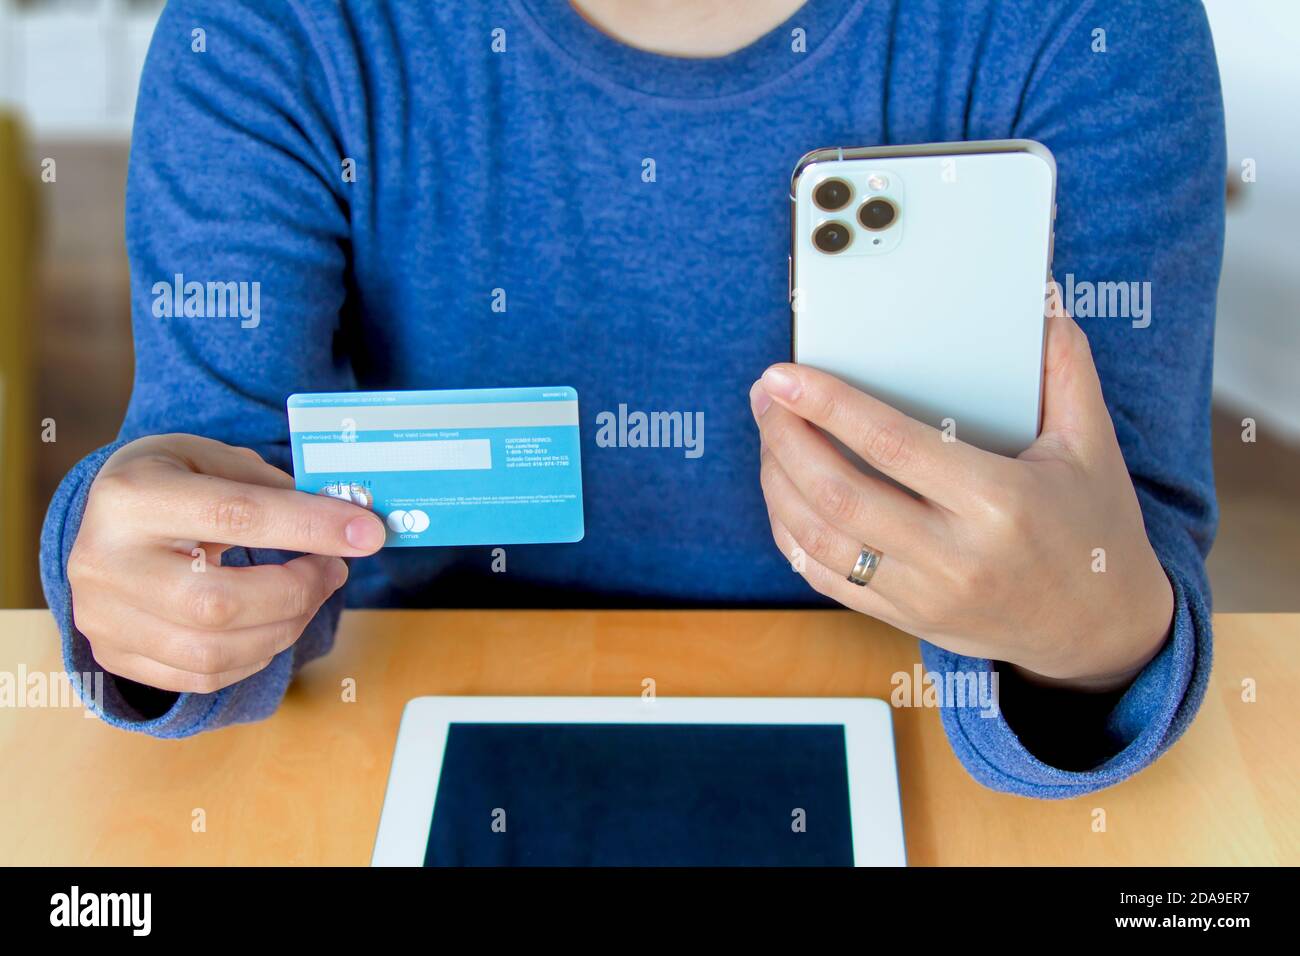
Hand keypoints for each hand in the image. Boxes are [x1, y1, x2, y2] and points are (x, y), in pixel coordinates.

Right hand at [68, 434, 386, 693]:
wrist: (103, 518)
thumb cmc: (170, 480)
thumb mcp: (214, 457)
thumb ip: (276, 488)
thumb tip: (350, 522)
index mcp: (131, 497)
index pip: (236, 515)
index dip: (311, 526)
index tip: (367, 533)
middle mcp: (106, 562)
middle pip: (220, 602)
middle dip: (299, 591)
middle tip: (335, 569)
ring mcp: (104, 617)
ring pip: (213, 651)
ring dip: (285, 627)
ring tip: (310, 593)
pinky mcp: (115, 655)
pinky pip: (202, 676)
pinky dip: (256, 655)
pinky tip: (274, 623)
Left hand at [751, 302, 1173, 690]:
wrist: (1103, 629)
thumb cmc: (1093, 526)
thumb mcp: (1092, 445)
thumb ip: (1064, 371)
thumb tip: (1040, 305)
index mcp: (1000, 503)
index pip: (891, 446)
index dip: (828, 406)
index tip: (785, 376)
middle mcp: (956, 556)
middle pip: (840, 494)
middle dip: (786, 438)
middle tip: (765, 397)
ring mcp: (925, 594)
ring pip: (820, 539)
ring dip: (778, 483)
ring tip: (769, 435)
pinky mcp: (905, 618)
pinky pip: (825, 577)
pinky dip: (790, 532)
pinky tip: (783, 492)